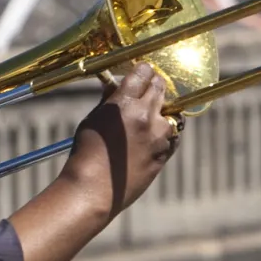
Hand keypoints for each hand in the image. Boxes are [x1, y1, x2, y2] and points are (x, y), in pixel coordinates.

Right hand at [60, 61, 182, 217]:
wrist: (94, 190)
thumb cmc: (86, 155)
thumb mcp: (93, 120)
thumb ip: (108, 100)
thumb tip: (114, 84)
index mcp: (124, 103)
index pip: (142, 73)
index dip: (143, 70)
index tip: (142, 70)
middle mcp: (145, 116)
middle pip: (159, 87)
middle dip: (154, 84)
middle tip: (150, 85)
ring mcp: (158, 136)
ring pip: (172, 111)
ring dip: (163, 109)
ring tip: (152, 115)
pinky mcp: (165, 153)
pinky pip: (174, 134)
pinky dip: (168, 131)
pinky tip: (156, 134)